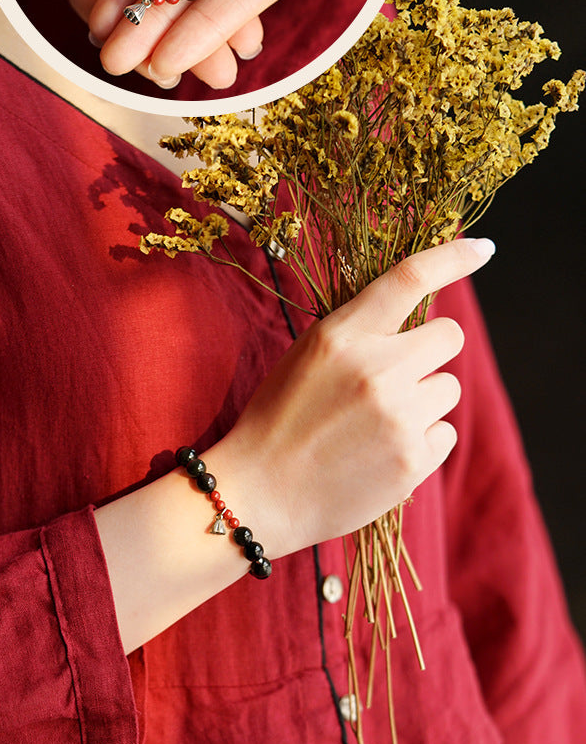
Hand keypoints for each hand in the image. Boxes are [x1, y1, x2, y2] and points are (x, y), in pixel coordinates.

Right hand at [216, 237, 496, 559]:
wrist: (259, 494)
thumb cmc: (279, 421)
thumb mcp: (305, 359)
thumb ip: (358, 335)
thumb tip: (414, 319)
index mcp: (341, 336)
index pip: (409, 278)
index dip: (454, 257)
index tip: (483, 249)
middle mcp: (376, 369)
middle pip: (449, 336)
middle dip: (431, 351)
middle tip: (398, 376)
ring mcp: (398, 416)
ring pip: (449, 388)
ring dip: (424, 400)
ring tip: (377, 425)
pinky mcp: (412, 460)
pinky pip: (445, 433)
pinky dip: (422, 441)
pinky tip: (382, 452)